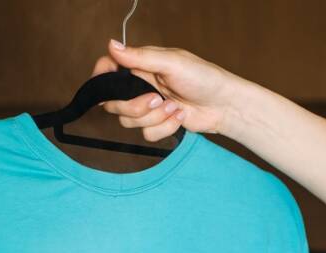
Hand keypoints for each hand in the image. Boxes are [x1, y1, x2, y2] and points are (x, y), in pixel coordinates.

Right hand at [92, 40, 248, 140]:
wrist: (224, 105)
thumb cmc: (203, 78)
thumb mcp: (171, 62)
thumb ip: (140, 57)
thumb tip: (112, 45)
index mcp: (141, 65)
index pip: (108, 68)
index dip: (101, 77)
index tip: (106, 82)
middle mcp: (140, 85)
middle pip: (114, 103)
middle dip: (134, 106)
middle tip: (156, 99)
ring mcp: (148, 106)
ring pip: (129, 121)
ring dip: (155, 117)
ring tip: (175, 107)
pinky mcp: (157, 123)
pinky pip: (146, 133)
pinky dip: (165, 128)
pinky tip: (179, 117)